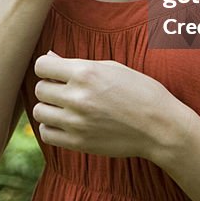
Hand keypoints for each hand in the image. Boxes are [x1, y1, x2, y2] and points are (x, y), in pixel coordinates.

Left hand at [31, 52, 188, 161]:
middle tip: (64, 91)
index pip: (42, 65)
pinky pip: (46, 133)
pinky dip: (51, 127)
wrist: (160, 126)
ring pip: (39, 111)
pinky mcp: (78, 142)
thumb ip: (77, 63)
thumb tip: (49, 57)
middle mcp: (78, 96)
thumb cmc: (139, 91)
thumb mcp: (111, 67)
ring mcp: (77, 121)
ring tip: (64, 107)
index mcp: (86, 72)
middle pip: (40, 89)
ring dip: (49, 108)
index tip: (56, 72)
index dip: (47, 67)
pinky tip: (64, 123)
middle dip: (49, 87)